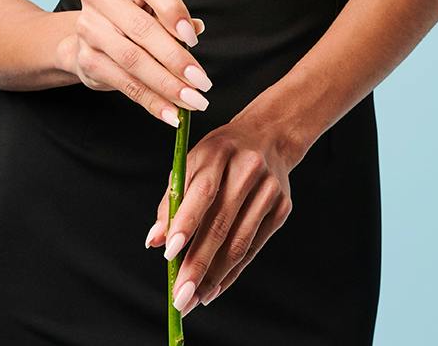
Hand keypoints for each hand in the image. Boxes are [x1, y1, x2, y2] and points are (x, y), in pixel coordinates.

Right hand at [63, 0, 210, 127]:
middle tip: (201, 82)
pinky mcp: (87, 59)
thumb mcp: (153, 8)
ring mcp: (89, 28)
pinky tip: (171, 112)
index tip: (193, 39)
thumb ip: (174, 17)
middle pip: (142, 29)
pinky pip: (124, 83)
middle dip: (176, 59)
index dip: (173, 12)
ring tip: (192, 101)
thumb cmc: (132, 17)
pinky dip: (151, 101)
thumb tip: (197, 28)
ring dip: (167, 85)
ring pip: (134, 60)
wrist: (90, 38)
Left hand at [144, 115, 295, 314]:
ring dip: (214, 276)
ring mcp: (269, 190)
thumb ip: (172, 201)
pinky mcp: (282, 208)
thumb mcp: (192, 163)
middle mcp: (248, 170)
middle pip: (221, 224)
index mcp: (219, 152)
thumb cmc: (221, 154)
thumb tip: (155, 241)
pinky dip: (232, 272)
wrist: (270, 137)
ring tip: (193, 299)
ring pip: (239, 242)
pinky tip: (214, 289)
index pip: (203, 191)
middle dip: (197, 264)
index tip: (169, 255)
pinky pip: (253, 248)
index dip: (185, 223)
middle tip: (179, 295)